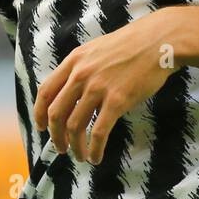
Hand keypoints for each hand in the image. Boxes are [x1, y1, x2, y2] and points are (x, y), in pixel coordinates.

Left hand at [32, 10, 178, 164]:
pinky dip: (94, 149)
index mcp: (74, 61)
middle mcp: (81, 75)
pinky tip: (96, 157)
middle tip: (61, 148)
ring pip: (75, 126)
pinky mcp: (117, 100)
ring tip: (80, 156)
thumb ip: (82, 68)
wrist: (159, 41)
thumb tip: (75, 93)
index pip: (45, 91)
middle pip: (56, 113)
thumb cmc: (132, 44)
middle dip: (56, 136)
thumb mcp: (97, 49)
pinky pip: (98, 132)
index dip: (39, 113)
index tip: (42, 127)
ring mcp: (98, 88)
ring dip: (75, 147)